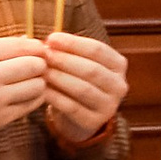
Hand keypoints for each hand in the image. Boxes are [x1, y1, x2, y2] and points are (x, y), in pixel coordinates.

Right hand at [0, 36, 47, 144]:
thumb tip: (33, 42)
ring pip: (38, 86)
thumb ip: (2, 48)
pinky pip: (32, 104)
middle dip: (39, 66)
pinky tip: (22, 95)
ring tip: (26, 83)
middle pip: (37, 65)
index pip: (26, 46)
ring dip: (37, 84)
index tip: (37, 52)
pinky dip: (33, 99)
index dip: (37, 49)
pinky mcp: (0, 117)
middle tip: (33, 69)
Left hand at [41, 31, 127, 145]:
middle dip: (65, 60)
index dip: (73, 43)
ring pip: (83, 89)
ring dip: (59, 78)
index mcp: (118, 65)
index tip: (51, 38)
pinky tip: (42, 89)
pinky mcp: (94, 121)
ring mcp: (109, 105)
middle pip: (92, 70)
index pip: (98, 50)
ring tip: (41, 71)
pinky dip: (55, 97)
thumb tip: (48, 41)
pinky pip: (72, 107)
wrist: (80, 113)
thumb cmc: (77, 79)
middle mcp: (119, 85)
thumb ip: (69, 50)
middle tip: (44, 55)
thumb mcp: (80, 61)